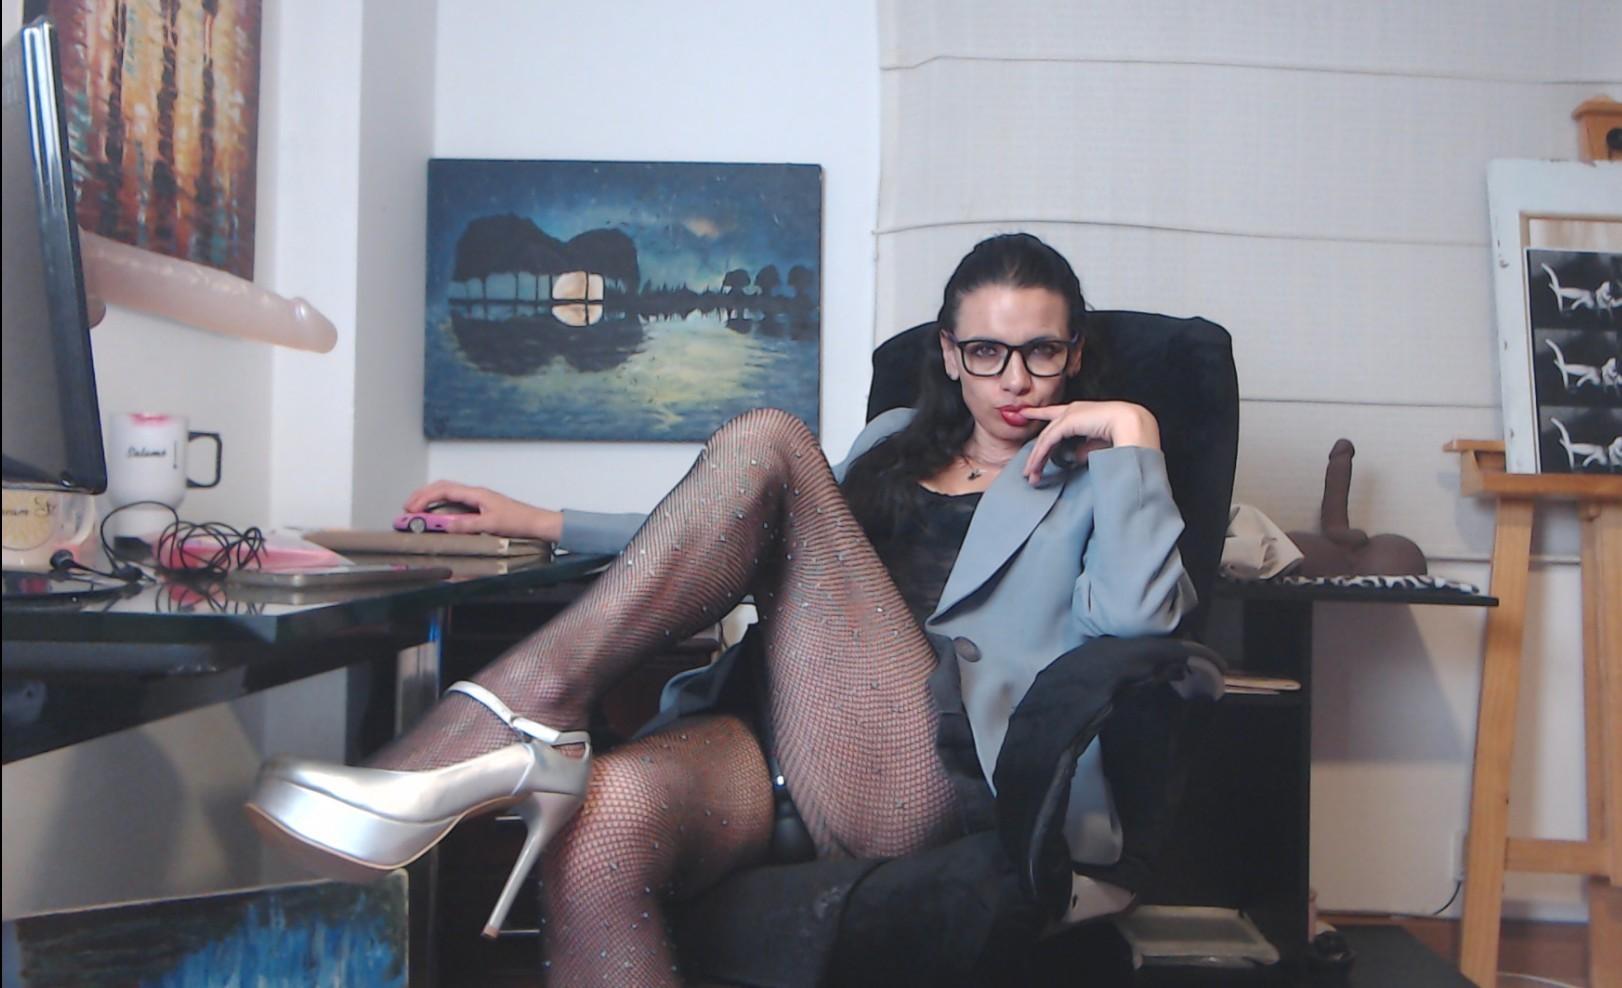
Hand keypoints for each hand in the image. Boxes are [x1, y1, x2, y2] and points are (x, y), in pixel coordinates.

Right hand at [402, 481, 561, 540]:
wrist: (537, 523)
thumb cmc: (519, 521)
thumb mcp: (491, 524)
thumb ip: (469, 524)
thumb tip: (446, 525)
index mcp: (476, 493)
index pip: (444, 489)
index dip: (424, 497)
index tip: (410, 508)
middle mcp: (475, 494)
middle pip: (443, 488)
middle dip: (423, 497)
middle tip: (407, 510)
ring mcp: (478, 501)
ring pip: (448, 495)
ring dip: (431, 502)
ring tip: (417, 514)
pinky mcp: (481, 509)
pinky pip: (456, 505)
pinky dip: (442, 509)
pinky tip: (438, 519)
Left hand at [1018, 401, 1159, 483]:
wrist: (1132, 425)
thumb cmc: (1124, 432)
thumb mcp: (1099, 443)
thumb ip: (1085, 448)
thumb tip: (1075, 457)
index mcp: (1083, 411)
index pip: (1056, 413)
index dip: (1039, 413)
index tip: (1025, 413)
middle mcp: (1073, 410)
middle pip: (1048, 431)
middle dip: (1036, 452)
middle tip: (1029, 470)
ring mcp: (1069, 415)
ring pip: (1045, 438)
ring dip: (1037, 459)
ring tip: (1031, 476)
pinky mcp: (1067, 422)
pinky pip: (1048, 441)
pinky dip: (1040, 456)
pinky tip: (1035, 468)